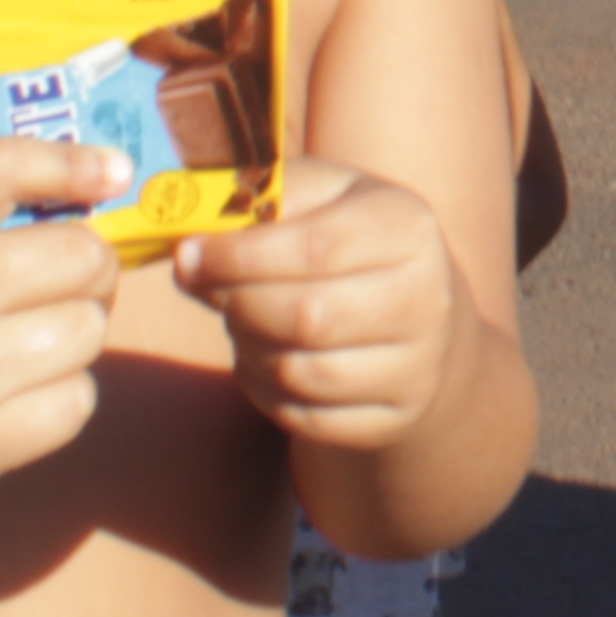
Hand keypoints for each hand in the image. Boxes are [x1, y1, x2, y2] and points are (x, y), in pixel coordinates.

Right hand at [0, 138, 128, 516]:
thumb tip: (113, 178)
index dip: (66, 162)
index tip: (114, 174)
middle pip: (79, 257)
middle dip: (86, 268)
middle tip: (54, 284)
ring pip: (88, 330)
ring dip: (74, 333)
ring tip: (20, 343)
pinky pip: (78, 400)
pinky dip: (62, 395)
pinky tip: (13, 393)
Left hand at [173, 162, 468, 449]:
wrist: (422, 311)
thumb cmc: (348, 240)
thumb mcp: (316, 198)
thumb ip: (253, 206)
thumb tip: (188, 256)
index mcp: (408, 226)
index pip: (316, 248)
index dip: (239, 256)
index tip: (188, 256)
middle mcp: (427, 298)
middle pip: (307, 318)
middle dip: (238, 305)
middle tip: (212, 290)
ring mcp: (417, 366)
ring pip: (301, 373)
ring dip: (248, 349)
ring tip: (243, 321)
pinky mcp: (395, 418)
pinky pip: (305, 419)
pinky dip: (265, 391)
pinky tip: (265, 359)